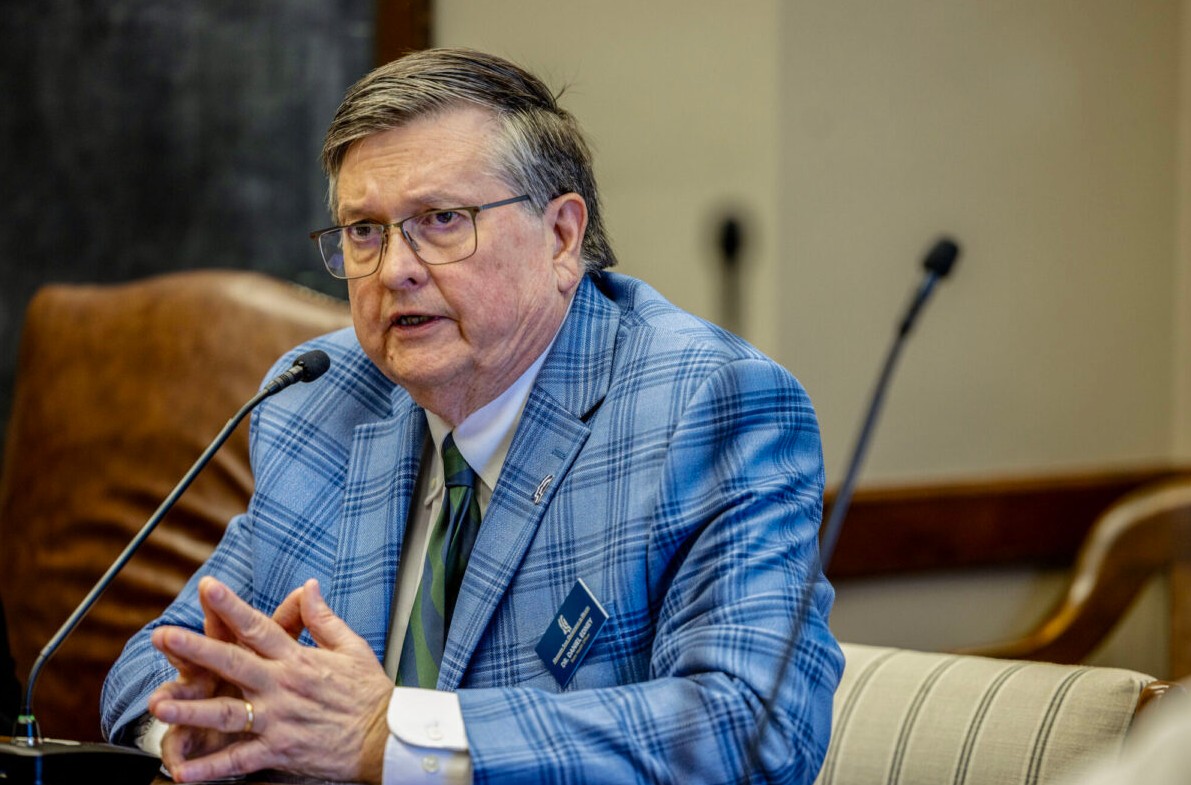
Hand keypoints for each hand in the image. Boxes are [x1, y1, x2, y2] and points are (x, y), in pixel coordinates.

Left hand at [148, 576, 392, 783]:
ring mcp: (278, 720)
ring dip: (192, 709)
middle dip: (196, 649)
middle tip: (164, 636)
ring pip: (228, 713)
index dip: (232, 606)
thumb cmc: (369, 692)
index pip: (259, 627)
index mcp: (298, 659)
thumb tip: (309, 586)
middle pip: (233, 663)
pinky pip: (240, 761)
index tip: (208, 587)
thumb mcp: (352, 646)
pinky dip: (212, 769)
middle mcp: (282, 686)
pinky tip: (184, 772)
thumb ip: (323, 618)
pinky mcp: (279, 751)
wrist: (385, 737)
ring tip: (160, 703)